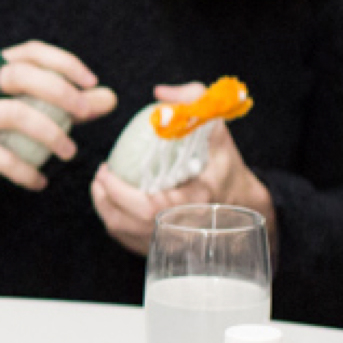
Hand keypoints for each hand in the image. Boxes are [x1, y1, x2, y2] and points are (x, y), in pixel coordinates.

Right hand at [0, 40, 116, 209]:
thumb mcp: (27, 118)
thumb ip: (66, 107)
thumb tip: (109, 97)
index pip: (30, 53)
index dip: (63, 63)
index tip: (91, 83)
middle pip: (18, 75)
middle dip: (58, 92)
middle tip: (84, 115)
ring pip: (12, 113)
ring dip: (49, 133)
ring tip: (70, 152)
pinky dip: (24, 170)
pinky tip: (40, 182)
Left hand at [89, 83, 275, 256]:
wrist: (243, 202)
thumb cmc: (225, 164)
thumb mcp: (217, 129)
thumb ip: (195, 101)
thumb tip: (161, 93)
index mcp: (196, 200)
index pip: (148, 206)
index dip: (119, 193)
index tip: (106, 171)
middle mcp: (183, 228)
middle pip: (128, 222)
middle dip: (105, 199)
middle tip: (99, 176)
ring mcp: (173, 242)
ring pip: (125, 233)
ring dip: (105, 209)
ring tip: (100, 187)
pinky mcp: (165, 249)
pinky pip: (128, 241)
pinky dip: (114, 222)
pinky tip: (111, 204)